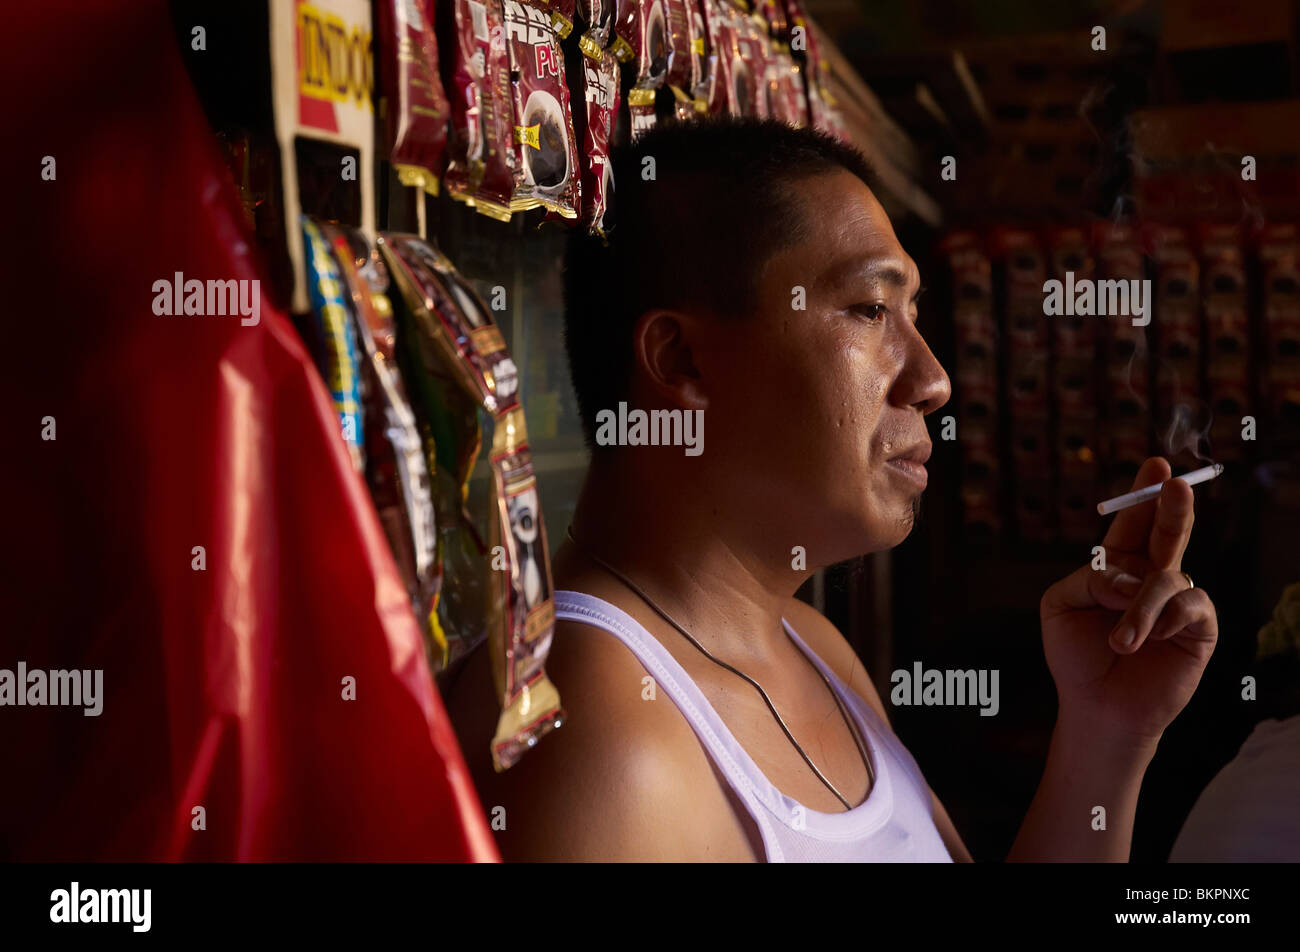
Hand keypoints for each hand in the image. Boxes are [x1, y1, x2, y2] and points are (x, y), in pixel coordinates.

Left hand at [1040, 458, 1218, 746]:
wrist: (1096, 706)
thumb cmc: (1075, 656)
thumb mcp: (1059, 606)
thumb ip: (1088, 578)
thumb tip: (1129, 578)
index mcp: (1117, 565)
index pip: (1133, 521)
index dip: (1145, 493)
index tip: (1157, 463)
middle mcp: (1151, 576)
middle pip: (1168, 530)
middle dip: (1173, 505)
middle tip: (1176, 484)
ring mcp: (1178, 600)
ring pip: (1167, 577)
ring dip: (1138, 607)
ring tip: (1120, 641)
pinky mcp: (1199, 628)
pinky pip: (1190, 605)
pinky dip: (1164, 619)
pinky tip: (1149, 640)